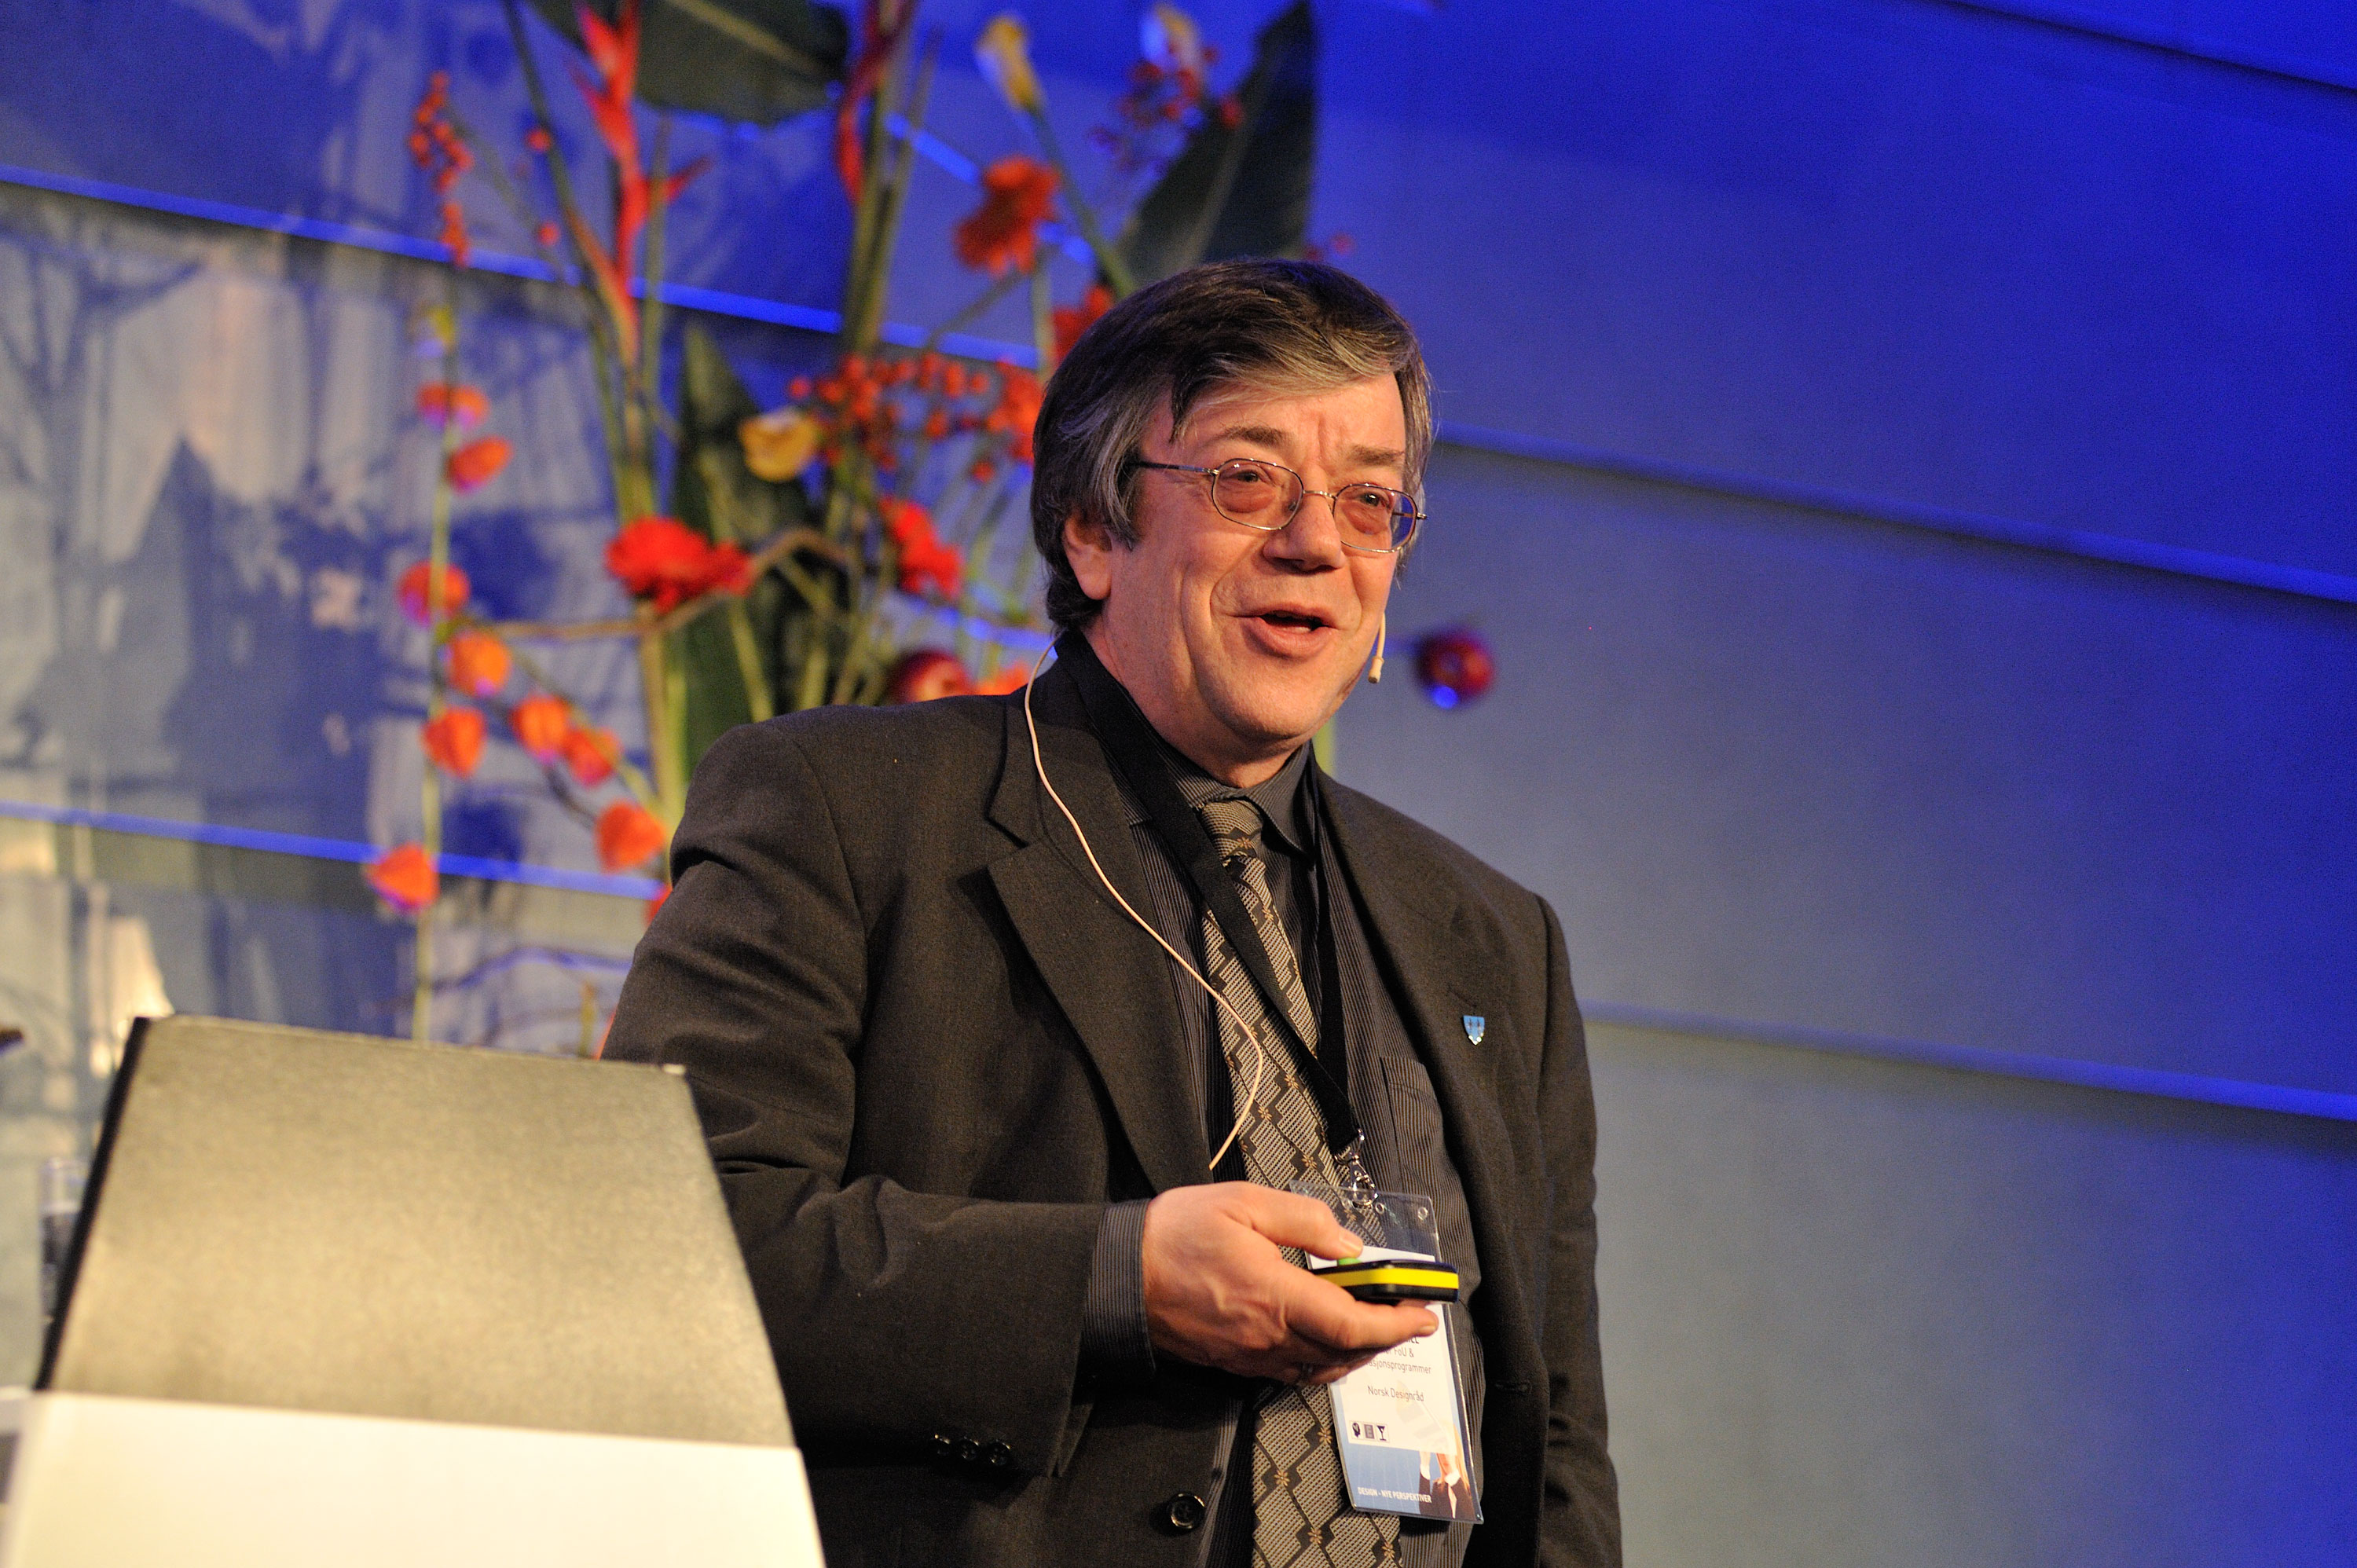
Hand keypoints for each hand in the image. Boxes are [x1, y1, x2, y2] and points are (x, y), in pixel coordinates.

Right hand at [1141, 1182, 1437, 1384]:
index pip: (1353, 1325)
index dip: (1395, 1324)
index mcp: (1275, 1296)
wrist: (1117, 1276)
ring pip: (1320, 1368)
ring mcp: (1249, 1355)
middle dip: (1385, 1338)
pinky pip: (1291, 1372)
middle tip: (1407, 1316)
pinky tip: (1324, 1338)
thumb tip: (1347, 1244)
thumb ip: (1303, 1221)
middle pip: (1344, 1353)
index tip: (1423, 1314)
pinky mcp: (1233, 1361)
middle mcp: (1267, 1336)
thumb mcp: (1243, 1203)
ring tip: (1374, 1327)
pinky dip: (1321, 1360)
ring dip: (1355, 1352)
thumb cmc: (1173, 1235)